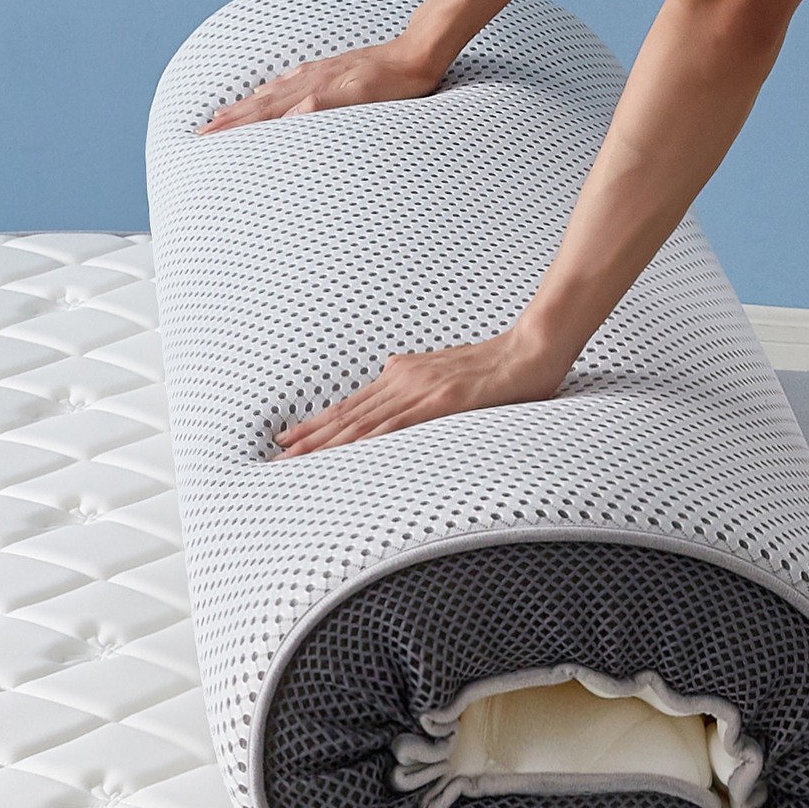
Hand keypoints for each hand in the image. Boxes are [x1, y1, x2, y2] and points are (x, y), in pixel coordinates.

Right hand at [196, 36, 443, 133]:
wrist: (419, 50)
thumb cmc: (397, 82)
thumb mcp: (365, 98)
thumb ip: (328, 105)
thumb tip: (292, 113)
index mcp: (312, 91)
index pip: (263, 113)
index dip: (234, 126)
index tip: (206, 136)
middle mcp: (308, 81)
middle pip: (259, 104)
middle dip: (228, 119)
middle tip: (201, 131)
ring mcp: (316, 75)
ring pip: (270, 94)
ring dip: (243, 107)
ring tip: (222, 115)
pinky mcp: (329, 72)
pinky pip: (287, 84)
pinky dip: (269, 93)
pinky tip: (266, 92)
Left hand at [276, 329, 569, 455]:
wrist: (533, 348)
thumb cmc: (496, 366)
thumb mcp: (447, 376)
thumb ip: (418, 387)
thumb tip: (394, 396)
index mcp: (402, 376)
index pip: (350, 407)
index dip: (316, 425)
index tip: (287, 440)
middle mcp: (403, 380)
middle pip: (346, 416)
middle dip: (308, 439)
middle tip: (276, 458)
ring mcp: (421, 389)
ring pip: (363, 423)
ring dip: (326, 444)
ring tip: (295, 460)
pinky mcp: (443, 400)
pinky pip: (398, 425)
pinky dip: (367, 441)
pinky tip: (346, 453)